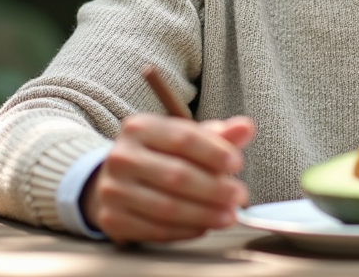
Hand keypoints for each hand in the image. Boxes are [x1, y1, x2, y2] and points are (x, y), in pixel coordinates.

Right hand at [82, 114, 254, 243]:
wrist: (116, 180)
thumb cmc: (160, 156)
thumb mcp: (185, 138)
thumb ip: (217, 135)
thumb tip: (245, 128)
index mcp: (139, 128)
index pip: (183, 138)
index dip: (213, 152)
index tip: (237, 163)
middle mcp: (121, 156)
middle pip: (176, 174)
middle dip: (214, 188)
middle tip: (239, 195)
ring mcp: (113, 190)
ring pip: (166, 206)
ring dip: (204, 213)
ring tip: (229, 215)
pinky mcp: (112, 220)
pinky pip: (156, 230)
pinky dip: (185, 230)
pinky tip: (204, 226)